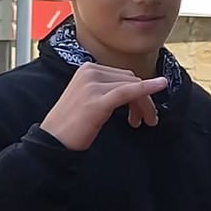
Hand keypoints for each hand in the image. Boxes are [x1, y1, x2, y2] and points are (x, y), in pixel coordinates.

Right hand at [40, 64, 167, 151]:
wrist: (51, 141)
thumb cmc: (70, 125)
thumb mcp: (88, 99)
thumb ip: (106, 90)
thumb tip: (133, 91)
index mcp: (87, 69)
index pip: (123, 76)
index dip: (138, 92)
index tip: (140, 111)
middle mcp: (90, 71)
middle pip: (130, 79)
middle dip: (143, 99)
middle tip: (144, 120)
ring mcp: (93, 84)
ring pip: (133, 87)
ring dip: (144, 104)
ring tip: (145, 122)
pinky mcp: (97, 100)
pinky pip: (128, 92)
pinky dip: (146, 89)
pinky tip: (159, 87)